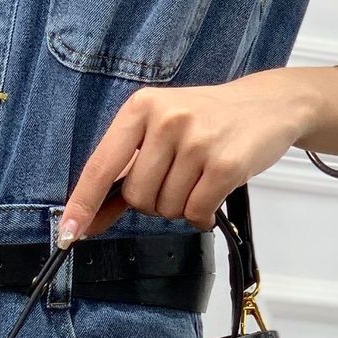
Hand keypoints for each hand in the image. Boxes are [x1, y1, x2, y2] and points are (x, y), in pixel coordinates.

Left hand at [59, 69, 313, 243]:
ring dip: (181, 207)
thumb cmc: (208, 120)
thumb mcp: (161, 129)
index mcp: (141, 108)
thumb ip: (126, 171)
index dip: (83, 204)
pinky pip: (196, 212)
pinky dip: (202, 215)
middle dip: (154, 202)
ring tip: (199, 180)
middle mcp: (167, 120)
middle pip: (137, 196)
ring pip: (167, 208)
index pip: (102, 165)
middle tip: (178, 180)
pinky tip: (213, 195)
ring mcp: (197, 141)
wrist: (269, 104)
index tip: (67, 233)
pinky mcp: (226, 164)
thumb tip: (87, 219)